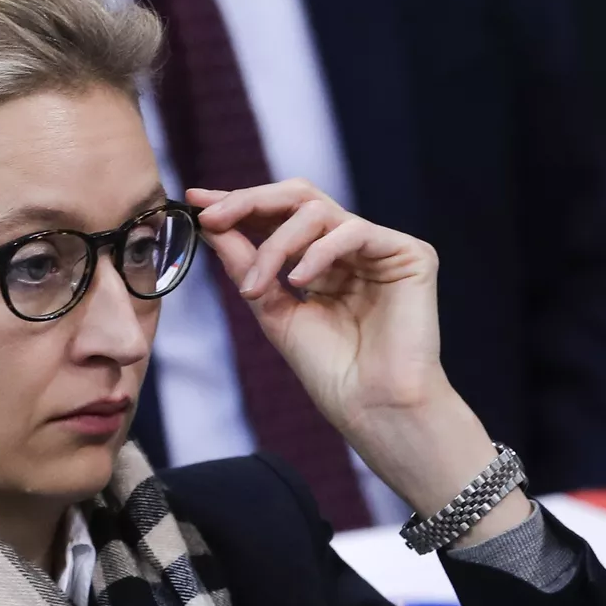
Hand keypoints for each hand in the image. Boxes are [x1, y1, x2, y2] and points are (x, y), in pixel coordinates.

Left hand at [191, 181, 530, 541]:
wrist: (372, 408)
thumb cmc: (330, 372)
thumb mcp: (272, 311)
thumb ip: (247, 266)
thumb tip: (211, 224)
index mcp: (322, 261)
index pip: (278, 216)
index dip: (239, 204)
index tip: (195, 203)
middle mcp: (352, 247)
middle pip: (299, 197)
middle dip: (250, 202)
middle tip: (213, 217)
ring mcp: (380, 248)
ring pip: (318, 212)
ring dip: (276, 245)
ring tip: (256, 288)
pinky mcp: (410, 254)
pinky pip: (354, 232)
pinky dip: (318, 253)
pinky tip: (299, 281)